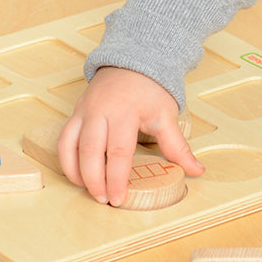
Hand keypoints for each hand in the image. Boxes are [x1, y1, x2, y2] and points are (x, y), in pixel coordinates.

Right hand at [57, 66, 203, 205]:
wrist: (133, 61)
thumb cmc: (151, 89)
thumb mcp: (166, 115)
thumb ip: (177, 146)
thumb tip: (197, 170)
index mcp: (125, 112)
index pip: (118, 151)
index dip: (117, 178)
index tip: (119, 198)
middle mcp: (100, 111)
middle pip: (91, 151)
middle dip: (95, 180)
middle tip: (105, 200)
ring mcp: (84, 111)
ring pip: (71, 146)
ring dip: (77, 173)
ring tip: (89, 191)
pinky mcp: (75, 112)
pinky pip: (64, 139)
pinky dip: (66, 160)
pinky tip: (77, 176)